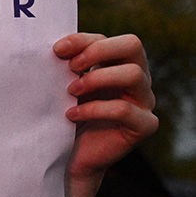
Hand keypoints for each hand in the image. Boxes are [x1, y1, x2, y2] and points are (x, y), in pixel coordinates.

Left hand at [53, 33, 157, 184]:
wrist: (69, 157)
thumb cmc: (66, 117)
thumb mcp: (64, 87)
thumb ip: (65, 67)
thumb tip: (54, 48)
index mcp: (118, 65)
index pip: (108, 39)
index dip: (83, 40)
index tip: (57, 50)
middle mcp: (136, 79)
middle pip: (132, 45)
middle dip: (98, 51)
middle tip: (71, 66)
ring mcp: (143, 102)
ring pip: (133, 74)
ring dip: (97, 78)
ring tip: (71, 90)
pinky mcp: (143, 126)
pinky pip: (124, 110)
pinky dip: (95, 109)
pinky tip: (72, 115)